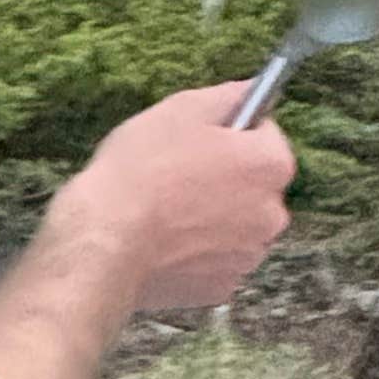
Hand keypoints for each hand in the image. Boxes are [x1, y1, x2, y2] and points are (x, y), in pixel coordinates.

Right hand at [56, 82, 294, 310]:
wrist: (105, 241)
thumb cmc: (142, 169)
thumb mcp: (181, 110)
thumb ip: (228, 97)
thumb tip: (252, 90)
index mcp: (270, 165)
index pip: (267, 137)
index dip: (232, 134)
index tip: (200, 140)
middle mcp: (273, 214)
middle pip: (256, 186)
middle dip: (228, 179)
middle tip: (179, 175)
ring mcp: (248, 256)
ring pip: (237, 226)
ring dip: (215, 218)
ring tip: (168, 212)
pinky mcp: (221, 288)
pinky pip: (217, 261)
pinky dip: (199, 253)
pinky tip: (166, 243)